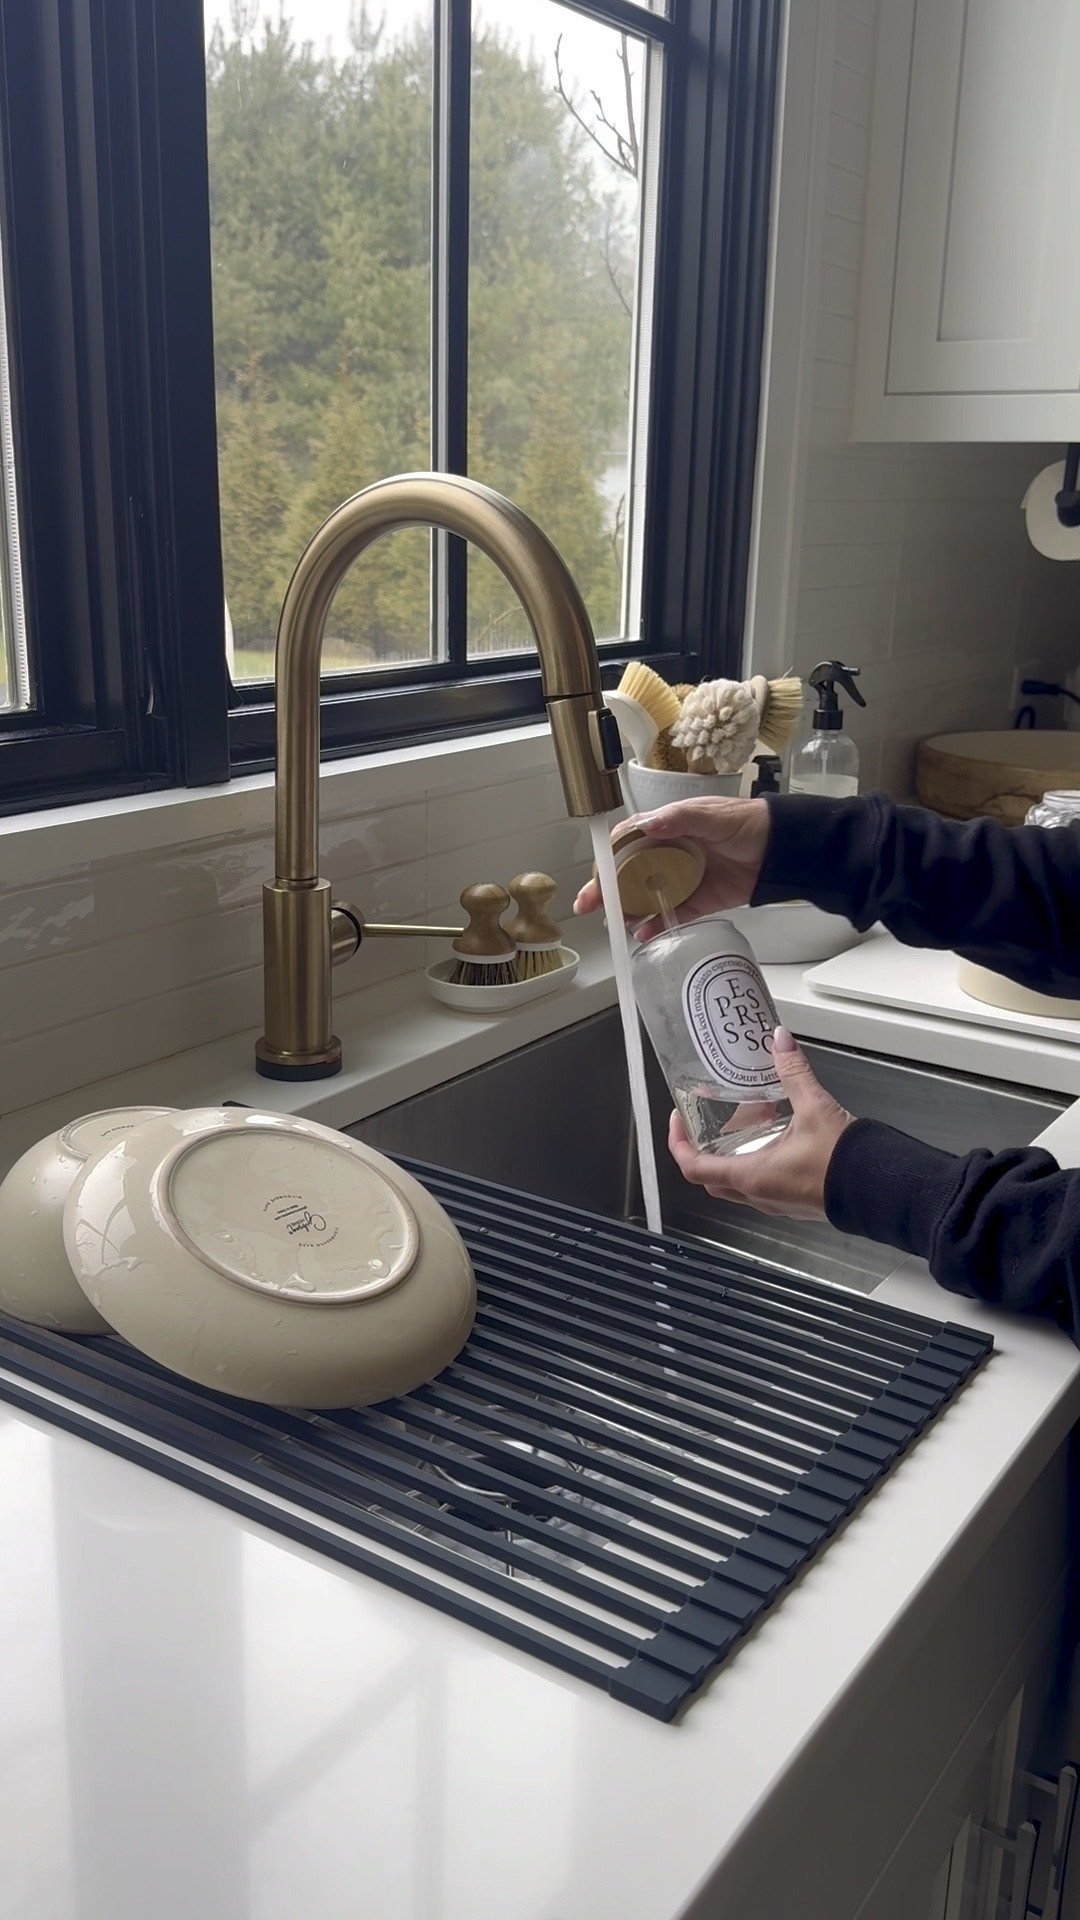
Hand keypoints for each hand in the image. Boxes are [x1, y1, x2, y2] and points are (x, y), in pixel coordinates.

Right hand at [573, 797, 770, 936]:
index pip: (626, 844)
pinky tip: (643, 933)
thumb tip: (648, 825)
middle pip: (628, 873)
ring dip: (629, 909)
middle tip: (590, 904)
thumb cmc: (747, 824)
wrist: (782, 849)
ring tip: (617, 921)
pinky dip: (656, 926)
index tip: (594, 875)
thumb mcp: (711, 815)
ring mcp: (681, 879)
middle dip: (607, 890)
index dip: (606, 859)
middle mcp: (668, 854)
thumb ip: (679, 819)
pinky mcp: (698, 901)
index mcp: (666, 829)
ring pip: (645, 897)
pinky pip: (671, 916)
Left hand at [668, 1028, 853, 1220]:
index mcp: (753, 1177)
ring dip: (732, 1154)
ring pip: (737, 1182)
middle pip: (711, 1178)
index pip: (693, 1167)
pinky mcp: (795, 1201)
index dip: (677, 1143)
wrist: (883, 1190)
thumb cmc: (847, 1164)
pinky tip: (775, 1135)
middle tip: (701, 1124)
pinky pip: (763, 1183)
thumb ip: (793, 1072)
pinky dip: (758, 1159)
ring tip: (742, 1122)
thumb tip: (780, 1043)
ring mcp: (777, 1202)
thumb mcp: (814, 1108)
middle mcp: (759, 1195)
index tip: (678, 1120)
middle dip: (701, 1150)